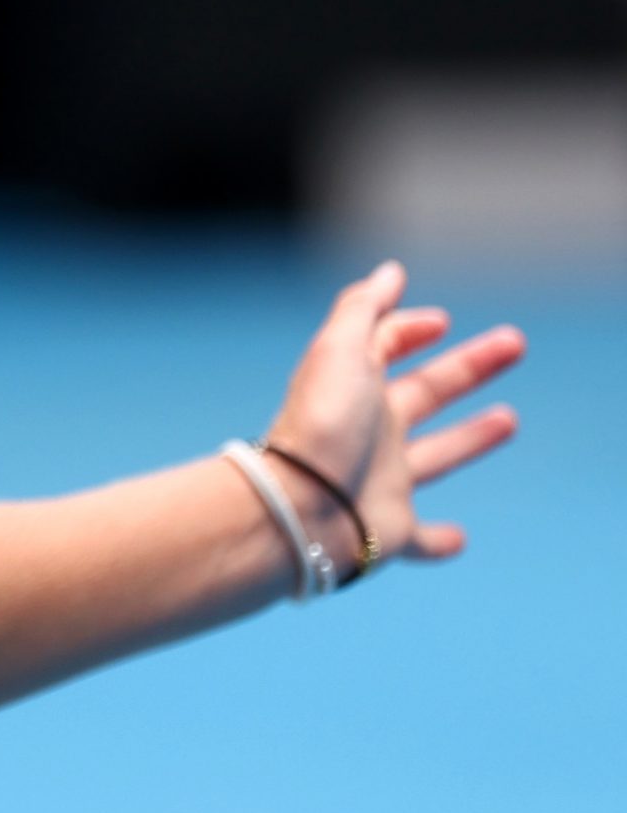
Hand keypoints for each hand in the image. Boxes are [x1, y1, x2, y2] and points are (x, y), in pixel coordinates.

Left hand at [264, 259, 523, 571]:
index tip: (440, 321)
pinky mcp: (390, 532)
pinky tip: (460, 539)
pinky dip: (440, 541)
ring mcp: (380, 483)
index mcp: (354, 390)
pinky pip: (419, 540)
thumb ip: (363, 309)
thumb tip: (390, 271)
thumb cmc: (319, 426)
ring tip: (508, 419)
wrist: (299, 508)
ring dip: (470, 440)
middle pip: (426, 394)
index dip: (408, 331)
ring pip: (435, 458)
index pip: (383, 351)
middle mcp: (369, 434)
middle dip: (467, 368)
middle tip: (513, 343)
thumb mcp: (339, 351)